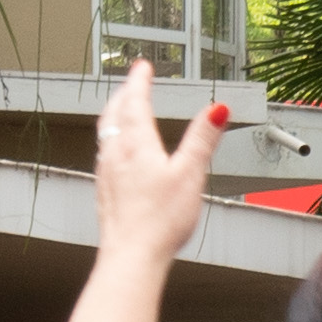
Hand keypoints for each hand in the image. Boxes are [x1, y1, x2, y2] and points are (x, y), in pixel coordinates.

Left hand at [95, 53, 222, 255]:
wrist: (132, 255)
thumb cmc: (159, 221)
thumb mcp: (190, 174)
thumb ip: (202, 139)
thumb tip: (216, 110)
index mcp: (136, 145)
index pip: (135, 101)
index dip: (139, 80)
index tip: (142, 67)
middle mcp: (116, 154)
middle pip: (114, 113)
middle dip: (123, 94)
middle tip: (132, 83)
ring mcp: (106, 173)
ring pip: (106, 133)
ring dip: (114, 115)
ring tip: (122, 110)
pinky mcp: (104, 192)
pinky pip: (104, 155)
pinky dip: (112, 141)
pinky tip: (118, 154)